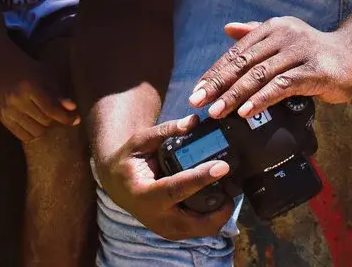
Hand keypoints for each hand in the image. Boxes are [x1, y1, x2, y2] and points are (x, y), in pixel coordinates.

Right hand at [0, 49, 79, 141]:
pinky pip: (23, 136)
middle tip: (61, 117)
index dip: (65, 117)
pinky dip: (33, 132)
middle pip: (44, 122)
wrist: (5, 70)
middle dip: (56, 121)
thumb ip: (59, 94)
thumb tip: (73, 109)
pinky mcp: (3, 119)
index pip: (51, 109)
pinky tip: (37, 124)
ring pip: (35, 131)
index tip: (76, 119)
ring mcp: (8, 111)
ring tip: (48, 119)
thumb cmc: (32, 71)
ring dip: (45, 128)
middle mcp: (17, 101)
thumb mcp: (48, 76)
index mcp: (30, 87)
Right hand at [96, 116, 233, 240]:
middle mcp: (155, 217)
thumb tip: (193, 120)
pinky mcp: (173, 232)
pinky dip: (213, 218)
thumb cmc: (129, 160)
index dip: (201, 178)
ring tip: (229, 191)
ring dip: (219, 215)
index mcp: (144, 193)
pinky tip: (219, 200)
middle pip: (195, 222)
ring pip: (201, 230)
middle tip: (234, 186)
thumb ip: (165, 131)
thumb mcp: (140, 141)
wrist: (117, 185)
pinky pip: (198, 230)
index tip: (222, 166)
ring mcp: (164, 228)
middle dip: (219, 209)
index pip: (176, 188)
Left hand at [188, 19, 351, 120]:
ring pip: (259, 75)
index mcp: (274, 28)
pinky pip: (281, 86)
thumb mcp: (285, 36)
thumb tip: (228, 28)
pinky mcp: (313, 71)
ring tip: (217, 111)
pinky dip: (261, 99)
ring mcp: (299, 52)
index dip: (216, 71)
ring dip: (235, 94)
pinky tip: (246, 111)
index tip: (198, 90)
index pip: (238, 52)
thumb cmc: (315, 50)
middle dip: (218, 84)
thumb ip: (256, 33)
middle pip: (244, 63)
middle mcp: (284, 36)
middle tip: (198, 102)